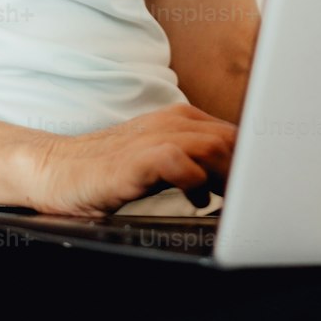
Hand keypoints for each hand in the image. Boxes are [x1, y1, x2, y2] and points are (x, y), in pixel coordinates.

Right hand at [24, 104, 236, 217]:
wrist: (58, 171)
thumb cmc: (110, 170)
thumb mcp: (160, 160)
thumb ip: (195, 161)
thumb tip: (235, 181)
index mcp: (181, 120)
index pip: (234, 133)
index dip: (253, 160)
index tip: (262, 186)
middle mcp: (170, 122)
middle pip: (231, 138)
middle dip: (247, 170)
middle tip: (250, 199)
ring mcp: (152, 138)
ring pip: (211, 145)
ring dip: (228, 175)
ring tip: (229, 200)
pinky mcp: (135, 160)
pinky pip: (179, 162)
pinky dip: (196, 181)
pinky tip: (197, 200)